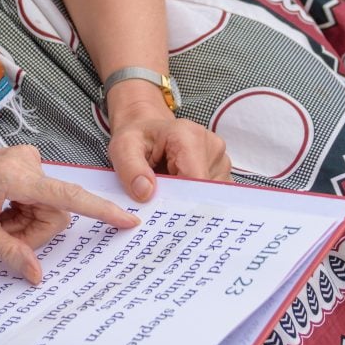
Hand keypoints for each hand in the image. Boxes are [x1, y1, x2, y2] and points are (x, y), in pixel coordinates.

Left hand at [0, 145, 139, 283]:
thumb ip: (11, 252)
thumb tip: (36, 275)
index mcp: (15, 175)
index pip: (67, 196)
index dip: (100, 211)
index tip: (127, 219)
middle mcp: (24, 161)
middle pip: (55, 210)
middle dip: (33, 230)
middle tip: (3, 236)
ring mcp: (22, 160)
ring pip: (46, 206)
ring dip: (24, 223)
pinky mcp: (18, 163)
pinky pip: (35, 196)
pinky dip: (20, 212)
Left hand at [107, 93, 230, 202]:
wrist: (148, 130)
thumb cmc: (137, 138)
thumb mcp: (123, 148)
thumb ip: (131, 169)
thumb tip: (145, 192)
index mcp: (188, 136)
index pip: (194, 180)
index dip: (180, 201)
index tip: (164, 214)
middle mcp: (211, 145)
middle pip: (205, 191)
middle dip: (182, 203)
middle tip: (160, 205)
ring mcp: (220, 159)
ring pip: (210, 196)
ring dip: (187, 200)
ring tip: (167, 192)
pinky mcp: (221, 170)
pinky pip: (212, 195)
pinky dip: (193, 199)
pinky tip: (177, 192)